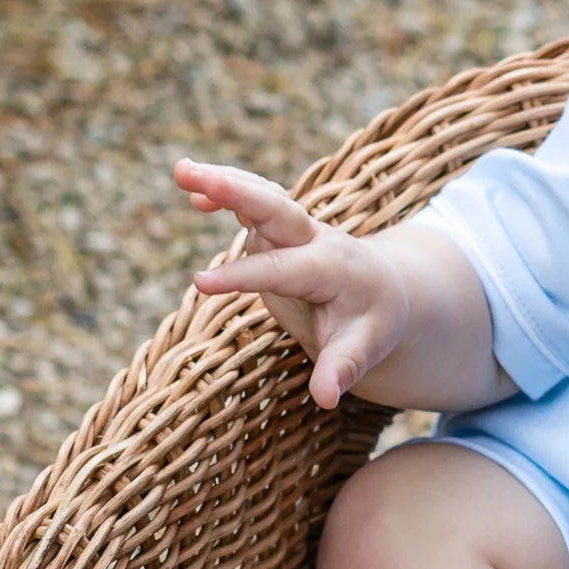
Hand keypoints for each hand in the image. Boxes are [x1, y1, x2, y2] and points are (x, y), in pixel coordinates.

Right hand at [175, 157, 410, 409]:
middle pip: (276, 209)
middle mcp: (314, 239)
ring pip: (263, 196)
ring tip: (180, 169)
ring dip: (225, 181)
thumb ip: (342, 368)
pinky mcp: (282, 230)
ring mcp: (297, 230)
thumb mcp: (364, 349)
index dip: (242, 276)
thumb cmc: (373, 323)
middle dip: (238, 191)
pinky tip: (195, 196)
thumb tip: (326, 399)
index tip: (200, 283)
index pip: (281, 269)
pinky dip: (229, 191)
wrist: (388, 293)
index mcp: (332, 268)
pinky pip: (256, 202)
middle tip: (195, 177)